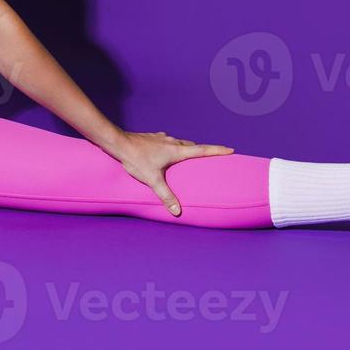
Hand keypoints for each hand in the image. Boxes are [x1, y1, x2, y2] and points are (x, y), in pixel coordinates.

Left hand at [108, 130, 233, 216]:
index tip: (231, 149)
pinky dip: (172, 147)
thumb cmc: (136, 159)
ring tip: (188, 158)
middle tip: (211, 157)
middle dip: (202, 151)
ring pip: (179, 143)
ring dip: (186, 149)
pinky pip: (167, 142)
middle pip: (192, 146)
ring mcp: (161, 138)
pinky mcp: (152, 138)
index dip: (217, 150)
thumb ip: (166, 195)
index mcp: (176, 151)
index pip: (202, 150)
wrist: (118, 142)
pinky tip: (165, 154)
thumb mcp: (152, 179)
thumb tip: (177, 211)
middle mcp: (171, 142)